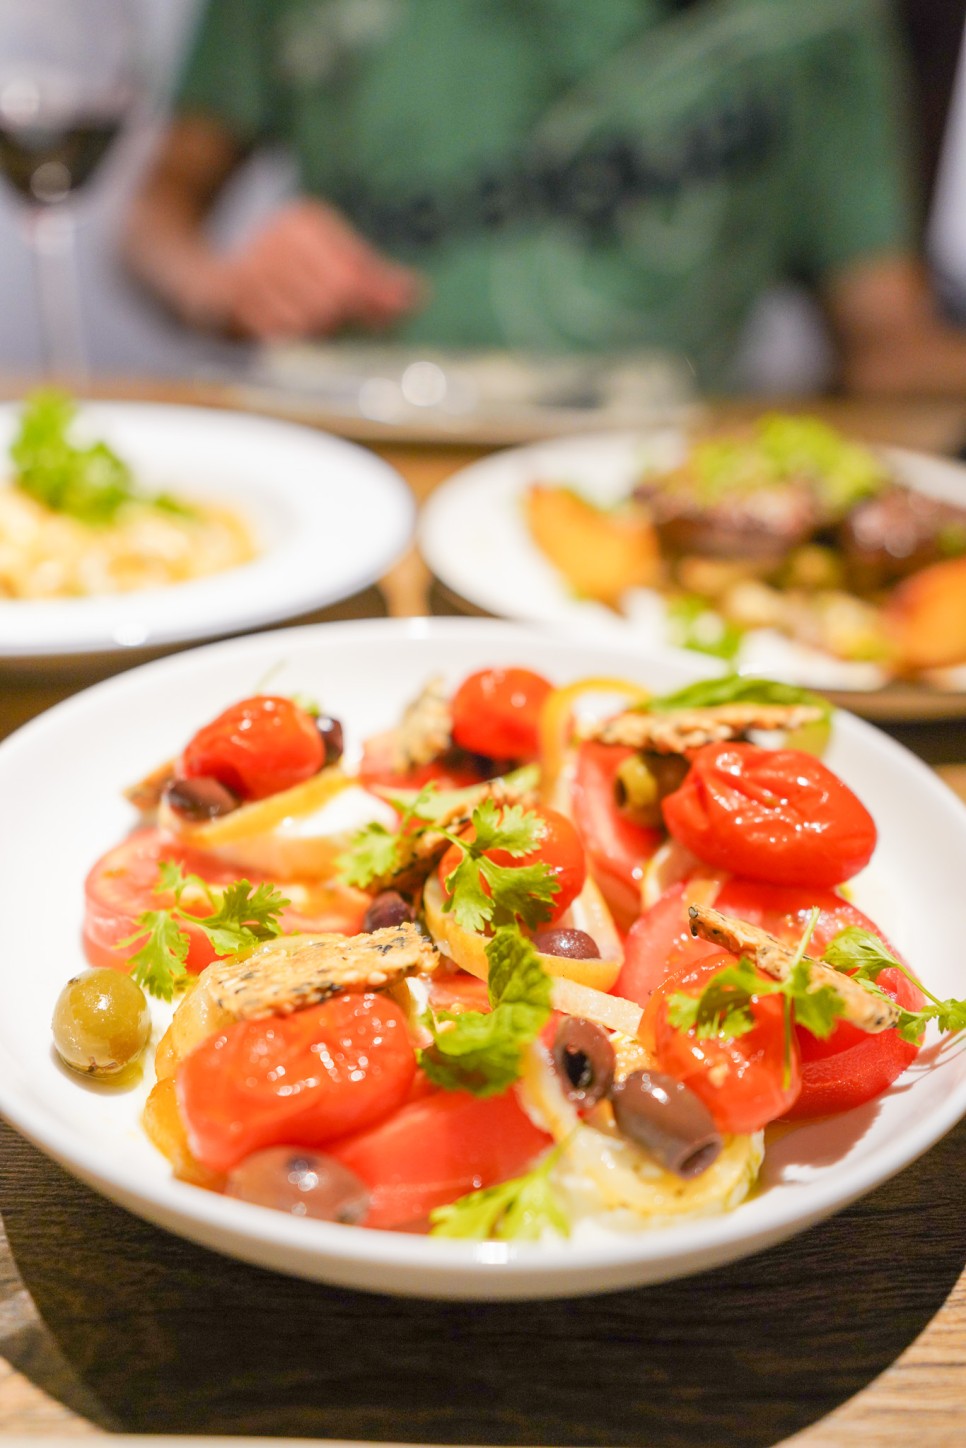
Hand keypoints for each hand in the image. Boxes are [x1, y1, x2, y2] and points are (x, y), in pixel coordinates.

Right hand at [204, 199, 423, 340]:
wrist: (202, 275)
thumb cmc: (281, 270)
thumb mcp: (327, 259)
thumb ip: (370, 275)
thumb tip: (416, 294)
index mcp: (305, 222)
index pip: (354, 264)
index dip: (382, 292)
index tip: (407, 305)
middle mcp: (277, 239)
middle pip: (337, 293)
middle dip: (358, 314)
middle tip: (373, 322)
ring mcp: (252, 268)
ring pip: (311, 317)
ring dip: (324, 328)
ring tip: (322, 322)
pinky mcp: (232, 299)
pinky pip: (281, 331)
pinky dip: (295, 336)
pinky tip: (294, 327)